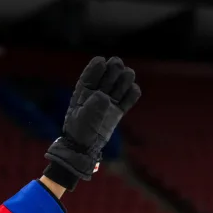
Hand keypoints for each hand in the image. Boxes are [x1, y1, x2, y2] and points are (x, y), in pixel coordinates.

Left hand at [45, 56, 140, 189]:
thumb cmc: (78, 131)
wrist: (84, 148)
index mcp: (85, 88)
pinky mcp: (119, 109)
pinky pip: (132, 95)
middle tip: (112, 80)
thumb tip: (105, 96)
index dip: (99, 65)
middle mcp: (99, 90)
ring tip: (121, 89)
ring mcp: (111, 99)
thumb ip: (93, 106)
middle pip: (113, 69)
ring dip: (126, 78)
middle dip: (115, 69)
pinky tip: (129, 94)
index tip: (102, 64)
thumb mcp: (81, 117)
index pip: (95, 67)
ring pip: (124, 78)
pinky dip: (133, 92)